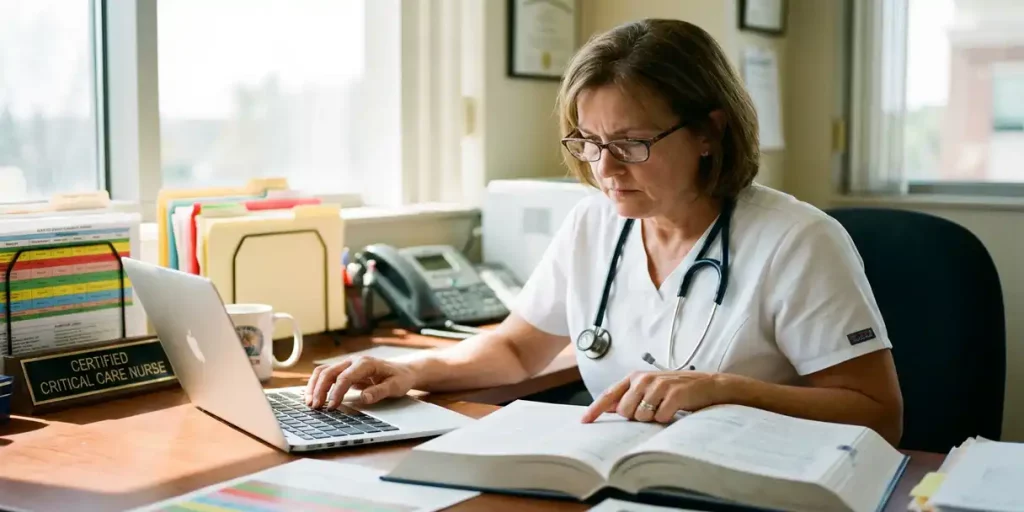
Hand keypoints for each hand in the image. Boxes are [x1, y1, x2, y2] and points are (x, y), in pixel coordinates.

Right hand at [304, 356, 416, 409]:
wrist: (402, 371)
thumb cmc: (399, 378)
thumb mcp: (395, 386)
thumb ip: (380, 391)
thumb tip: (364, 398)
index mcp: (365, 363)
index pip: (345, 377)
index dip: (336, 392)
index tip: (332, 406)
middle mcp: (353, 362)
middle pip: (329, 372)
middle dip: (320, 389)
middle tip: (315, 407)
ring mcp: (347, 365)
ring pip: (323, 372)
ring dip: (314, 386)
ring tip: (310, 403)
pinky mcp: (344, 371)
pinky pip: (326, 375)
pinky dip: (317, 385)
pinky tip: (313, 397)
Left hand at [581, 370, 721, 423]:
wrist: (708, 385)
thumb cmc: (676, 390)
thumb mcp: (651, 388)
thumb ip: (630, 396)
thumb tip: (609, 409)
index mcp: (635, 377)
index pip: (610, 394)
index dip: (595, 409)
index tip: (584, 421)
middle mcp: (644, 379)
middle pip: (625, 411)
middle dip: (636, 417)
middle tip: (653, 410)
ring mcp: (659, 386)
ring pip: (641, 417)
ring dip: (652, 419)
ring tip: (665, 408)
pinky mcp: (673, 395)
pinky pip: (659, 418)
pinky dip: (666, 419)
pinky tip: (674, 411)